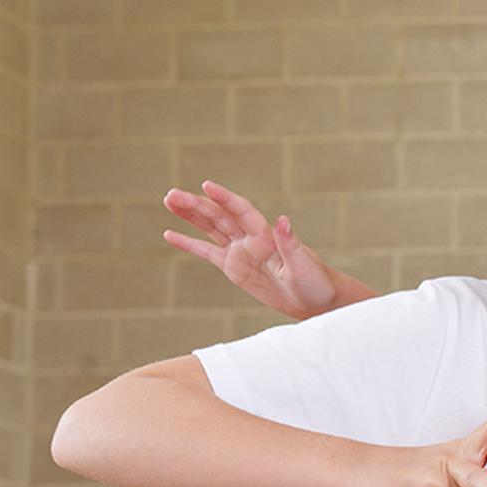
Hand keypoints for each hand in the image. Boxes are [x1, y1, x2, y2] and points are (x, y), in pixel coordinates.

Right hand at [162, 180, 347, 319]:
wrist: (317, 301)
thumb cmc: (316, 281)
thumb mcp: (304, 264)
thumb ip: (290, 243)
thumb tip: (283, 220)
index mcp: (267, 235)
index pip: (241, 211)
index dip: (224, 198)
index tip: (206, 185)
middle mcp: (251, 239)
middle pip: (219, 216)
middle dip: (196, 205)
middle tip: (171, 195)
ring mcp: (241, 252)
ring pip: (211, 228)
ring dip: (190, 215)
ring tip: (169, 201)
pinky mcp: (234, 268)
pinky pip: (207, 252)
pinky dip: (189, 243)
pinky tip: (170, 234)